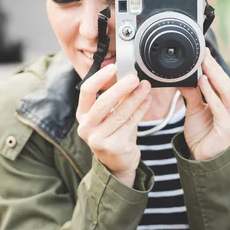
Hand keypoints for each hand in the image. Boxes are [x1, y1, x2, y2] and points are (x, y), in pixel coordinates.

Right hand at [76, 65, 151, 186]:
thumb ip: (115, 98)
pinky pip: (130, 123)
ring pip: (120, 113)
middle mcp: (86, 127)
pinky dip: (140, 110)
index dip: (99, 78)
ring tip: (146, 86)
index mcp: (82, 115)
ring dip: (135, 98)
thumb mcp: (108, 114)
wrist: (117, 162)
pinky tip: (147, 100)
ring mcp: (98, 139)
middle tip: (134, 78)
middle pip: (103, 103)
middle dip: (120, 88)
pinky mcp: (114, 147)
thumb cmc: (113, 133)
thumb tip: (129, 75)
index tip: (113, 67)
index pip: (86, 92)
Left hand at [178, 48, 229, 160]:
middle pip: (225, 83)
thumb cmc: (203, 134)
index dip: (214, 65)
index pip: (223, 80)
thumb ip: (193, 92)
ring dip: (214, 76)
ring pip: (225, 91)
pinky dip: (211, 93)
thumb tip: (183, 76)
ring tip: (204, 63)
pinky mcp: (228, 127)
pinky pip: (219, 107)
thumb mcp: (195, 108)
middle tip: (203, 53)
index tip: (204, 52)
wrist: (202, 158)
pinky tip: (203, 82)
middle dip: (213, 67)